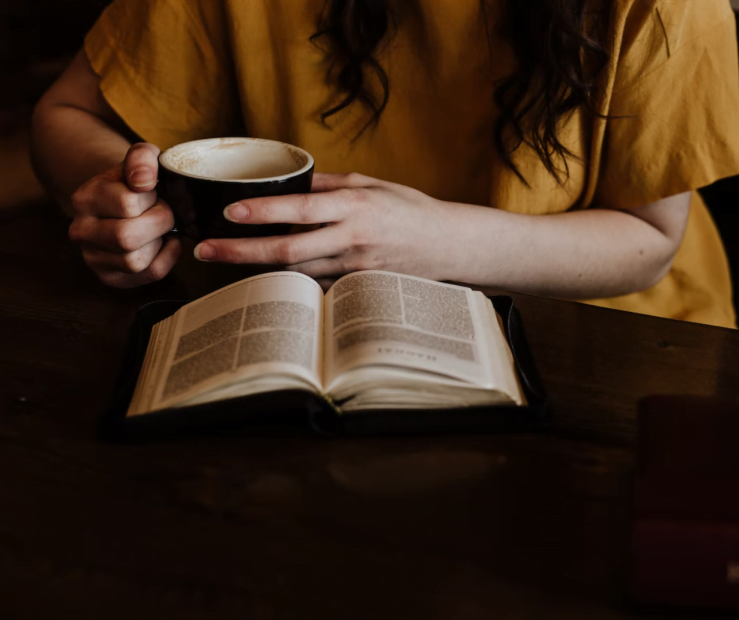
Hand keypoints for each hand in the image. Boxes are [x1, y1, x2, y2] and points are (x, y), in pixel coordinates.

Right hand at [68, 143, 180, 286]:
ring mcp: (92, 258)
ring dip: (159, 242)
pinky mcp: (110, 277)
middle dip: (159, 223)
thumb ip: (142, 158)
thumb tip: (143, 180)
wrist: (124, 202)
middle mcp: (81, 231)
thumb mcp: (140, 159)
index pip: (127, 204)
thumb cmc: (136, 182)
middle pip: (126, 237)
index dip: (152, 198)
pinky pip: (149, 274)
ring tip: (160, 228)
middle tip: (165, 212)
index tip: (153, 193)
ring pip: (135, 261)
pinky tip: (165, 242)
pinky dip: (168, 258)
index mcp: (84, 199)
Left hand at [192, 173, 458, 286]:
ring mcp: (355, 268)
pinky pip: (315, 286)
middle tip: (205, 251)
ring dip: (257, 269)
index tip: (230, 212)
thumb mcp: (372, 183)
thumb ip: (329, 183)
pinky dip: (289, 281)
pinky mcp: (357, 287)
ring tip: (222, 262)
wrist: (448, 246)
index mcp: (355, 205)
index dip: (263, 212)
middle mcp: (353, 238)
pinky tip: (264, 277)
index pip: (301, 208)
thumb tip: (287, 180)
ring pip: (296, 272)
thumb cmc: (410, 209)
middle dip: (241, 251)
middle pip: (288, 249)